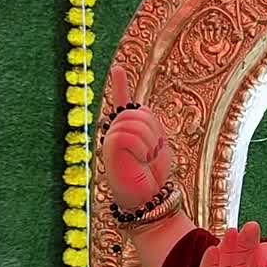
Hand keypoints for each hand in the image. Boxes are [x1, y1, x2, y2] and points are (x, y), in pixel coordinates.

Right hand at [101, 64, 173, 209]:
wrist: (147, 197)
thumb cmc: (152, 175)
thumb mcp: (156, 146)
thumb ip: (149, 126)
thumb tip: (141, 107)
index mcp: (127, 130)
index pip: (123, 103)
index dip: (120, 85)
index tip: (118, 69)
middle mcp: (115, 132)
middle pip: (138, 112)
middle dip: (153, 131)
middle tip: (151, 154)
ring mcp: (111, 139)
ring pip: (135, 122)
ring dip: (148, 142)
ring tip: (145, 159)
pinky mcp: (110, 147)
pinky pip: (129, 135)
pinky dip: (140, 147)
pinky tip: (139, 158)